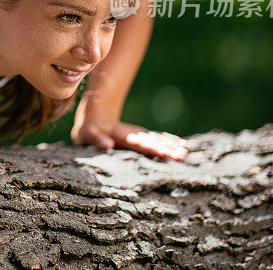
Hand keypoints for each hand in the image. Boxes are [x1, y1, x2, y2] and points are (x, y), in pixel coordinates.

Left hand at [71, 118, 187, 160]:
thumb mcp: (86, 134)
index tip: (166, 153)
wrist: (93, 117)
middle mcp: (133, 134)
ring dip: (171, 145)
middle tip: (182, 155)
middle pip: (152, 141)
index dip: (153, 148)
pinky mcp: (141, 136)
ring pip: (158, 139)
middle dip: (167, 148)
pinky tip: (182, 145)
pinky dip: (169, 141)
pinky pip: (157, 138)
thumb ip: (96, 139)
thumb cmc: (88, 130)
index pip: (139, 143)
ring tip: (186, 152)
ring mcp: (138, 134)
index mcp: (121, 135)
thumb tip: (108, 145)